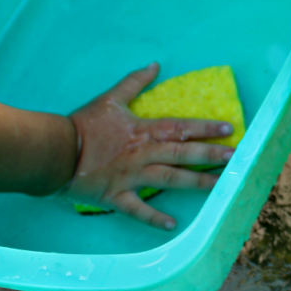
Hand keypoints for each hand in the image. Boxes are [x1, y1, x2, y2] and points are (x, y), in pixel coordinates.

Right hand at [64, 63, 233, 229]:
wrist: (55, 150)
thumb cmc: (83, 124)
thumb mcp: (110, 98)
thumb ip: (134, 82)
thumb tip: (154, 64)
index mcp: (143, 131)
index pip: (181, 128)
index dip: (206, 128)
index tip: (229, 129)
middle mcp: (142, 153)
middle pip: (182, 153)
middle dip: (210, 155)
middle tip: (235, 157)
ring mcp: (131, 176)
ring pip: (169, 179)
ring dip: (196, 182)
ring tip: (220, 185)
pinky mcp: (115, 195)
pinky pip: (137, 209)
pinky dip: (153, 218)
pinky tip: (173, 225)